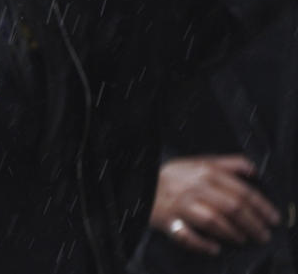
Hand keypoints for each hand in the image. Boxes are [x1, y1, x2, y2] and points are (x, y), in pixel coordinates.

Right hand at [150, 155, 280, 254]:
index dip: (261, 206)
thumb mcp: (197, 162)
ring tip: (242, 239)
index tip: (272, 218)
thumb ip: (226, 163)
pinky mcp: (168, 221)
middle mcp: (194, 188)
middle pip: (232, 208)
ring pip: (214, 222)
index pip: (241, 191)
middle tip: (263, 234)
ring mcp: (181, 205)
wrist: (138, 183)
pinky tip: (214, 248)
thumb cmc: (171, 175)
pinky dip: (202, 244)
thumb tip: (253, 169)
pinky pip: (187, 236)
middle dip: (253, 224)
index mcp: (205, 172)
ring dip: (233, 234)